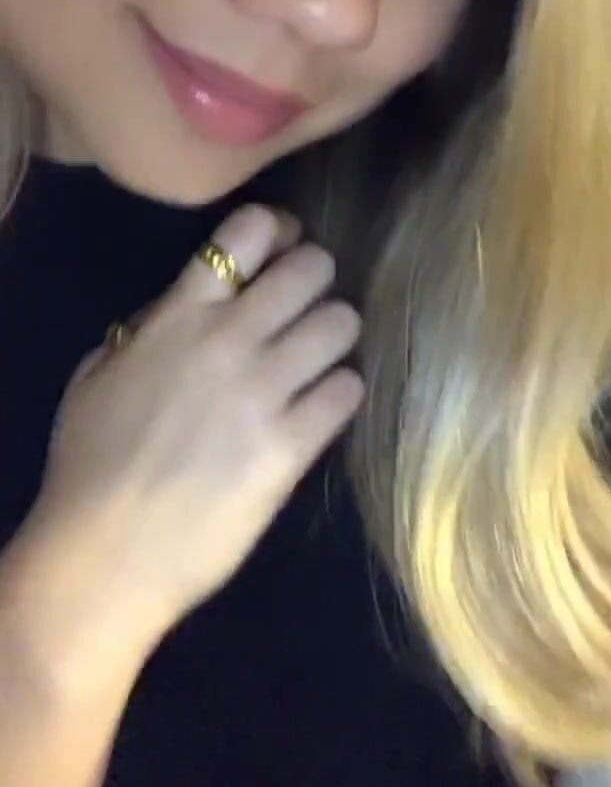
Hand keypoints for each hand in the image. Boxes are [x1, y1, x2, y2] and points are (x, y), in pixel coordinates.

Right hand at [28, 206, 363, 639]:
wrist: (104, 556)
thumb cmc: (88, 468)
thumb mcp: (97, 376)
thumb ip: (146, 331)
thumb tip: (182, 309)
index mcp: (178, 316)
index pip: (251, 231)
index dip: (279, 232)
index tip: (281, 253)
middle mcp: (227, 340)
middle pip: (311, 268)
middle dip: (316, 281)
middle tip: (306, 310)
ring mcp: (263, 392)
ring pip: (340, 324)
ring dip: (335, 336)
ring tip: (319, 360)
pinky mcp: (291, 446)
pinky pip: (347, 391)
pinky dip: (342, 393)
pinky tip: (323, 408)